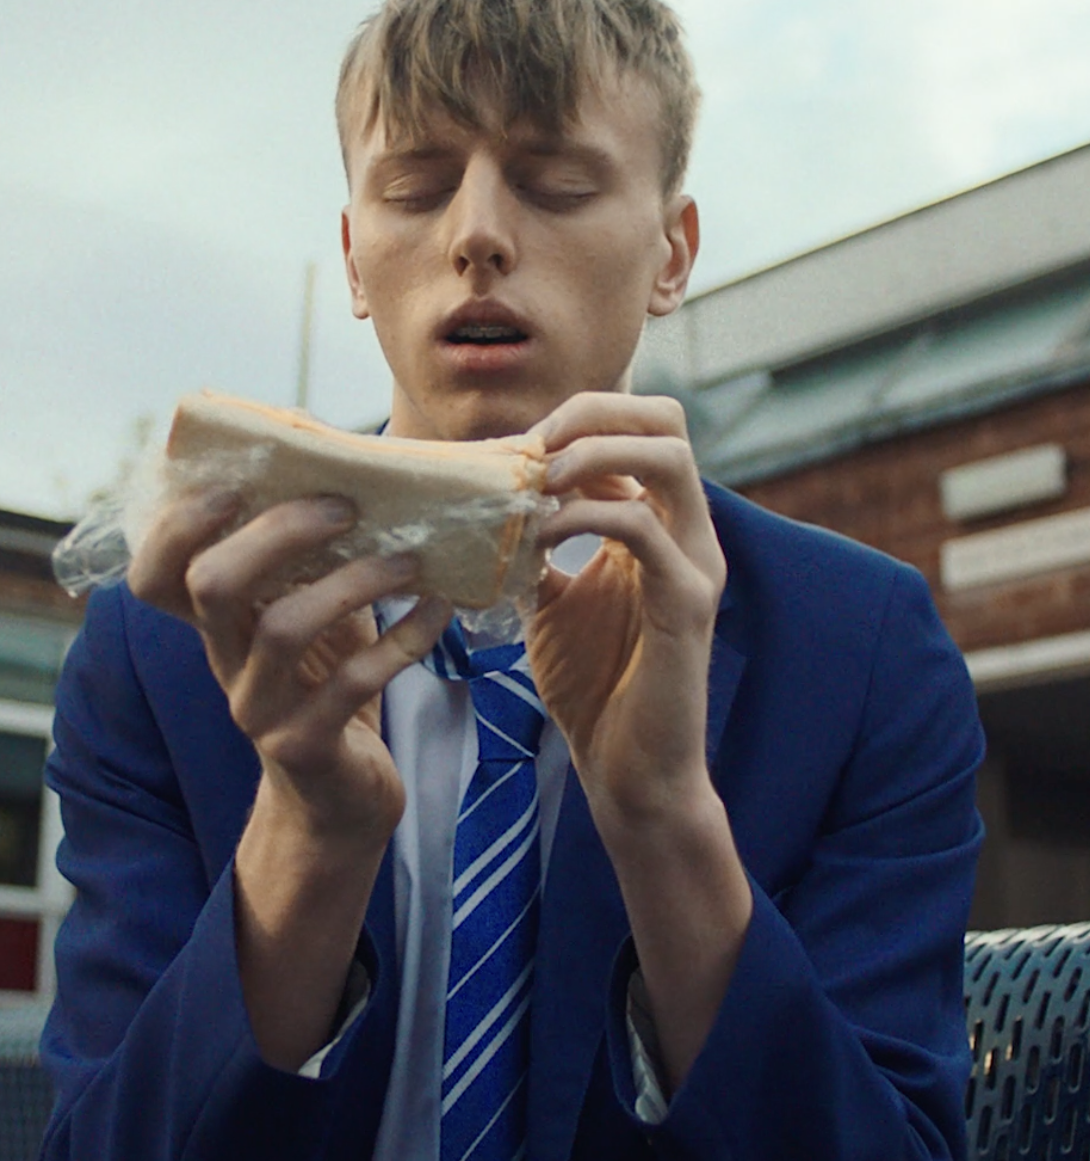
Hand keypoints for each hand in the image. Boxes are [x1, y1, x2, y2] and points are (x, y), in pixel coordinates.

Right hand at [128, 489, 451, 847]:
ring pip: (284, 629)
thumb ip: (315, 570)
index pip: (155, 577)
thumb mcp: (316, 626)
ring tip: (408, 560)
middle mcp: (225, 665)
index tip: (238, 486)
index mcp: (219, 629)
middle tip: (345, 508)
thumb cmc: (331, 691)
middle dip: (278, 532)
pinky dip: (402, 639)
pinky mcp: (306, 747)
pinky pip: (353, 681)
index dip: (177, 527)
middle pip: (212, 584)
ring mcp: (260, 711)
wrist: (340, 802)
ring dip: (354, 582)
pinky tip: (437, 611)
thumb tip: (362, 481)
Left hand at [527, 392, 726, 827]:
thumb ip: (540, 550)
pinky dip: (585, 515)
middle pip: (666, 419)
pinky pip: (643, 527)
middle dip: (592, 413)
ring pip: (668, 456)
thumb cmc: (594, 686)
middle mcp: (687, 532)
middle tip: (531, 448)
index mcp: (659, 524)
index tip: (514, 449)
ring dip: (592, 453)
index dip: (574, 419)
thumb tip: (490, 507)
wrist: (627, 770)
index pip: (639, 426)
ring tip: (537, 480)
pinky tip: (541, 537)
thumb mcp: (553, 600)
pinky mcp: (688, 603)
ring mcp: (694, 563)